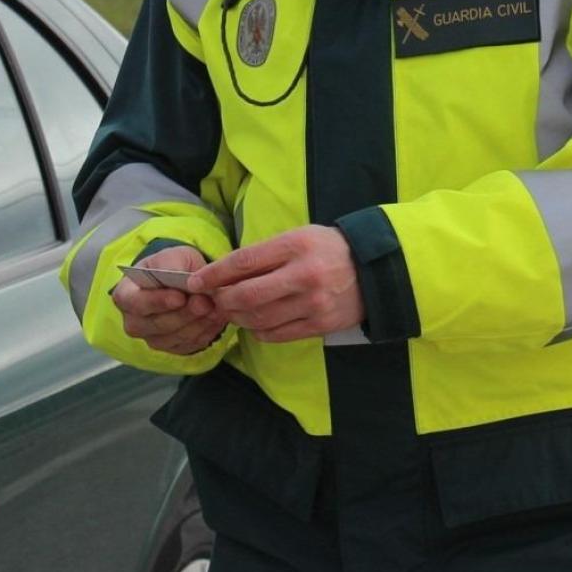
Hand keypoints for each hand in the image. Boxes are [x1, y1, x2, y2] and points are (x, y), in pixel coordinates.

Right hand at [111, 246, 225, 354]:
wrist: (181, 281)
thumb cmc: (171, 266)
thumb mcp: (173, 256)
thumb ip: (175, 265)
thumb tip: (186, 280)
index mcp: (125, 296)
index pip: (137, 303)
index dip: (158, 301)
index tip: (180, 297)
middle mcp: (134, 322)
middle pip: (159, 324)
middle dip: (185, 313)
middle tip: (206, 302)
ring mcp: (153, 339)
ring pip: (177, 336)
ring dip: (198, 323)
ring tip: (216, 307)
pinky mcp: (173, 348)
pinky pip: (190, 344)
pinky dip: (206, 331)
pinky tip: (216, 317)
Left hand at [190, 226, 364, 342]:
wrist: (375, 270)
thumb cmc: (328, 249)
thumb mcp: (298, 237)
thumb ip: (264, 254)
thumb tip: (223, 273)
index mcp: (296, 245)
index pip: (243, 262)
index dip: (214, 274)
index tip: (196, 282)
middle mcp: (304, 275)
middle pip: (246, 296)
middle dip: (222, 301)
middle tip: (214, 300)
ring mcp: (313, 303)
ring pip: (258, 319)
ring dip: (238, 318)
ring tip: (234, 311)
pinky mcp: (319, 325)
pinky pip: (277, 334)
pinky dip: (259, 331)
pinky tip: (256, 322)